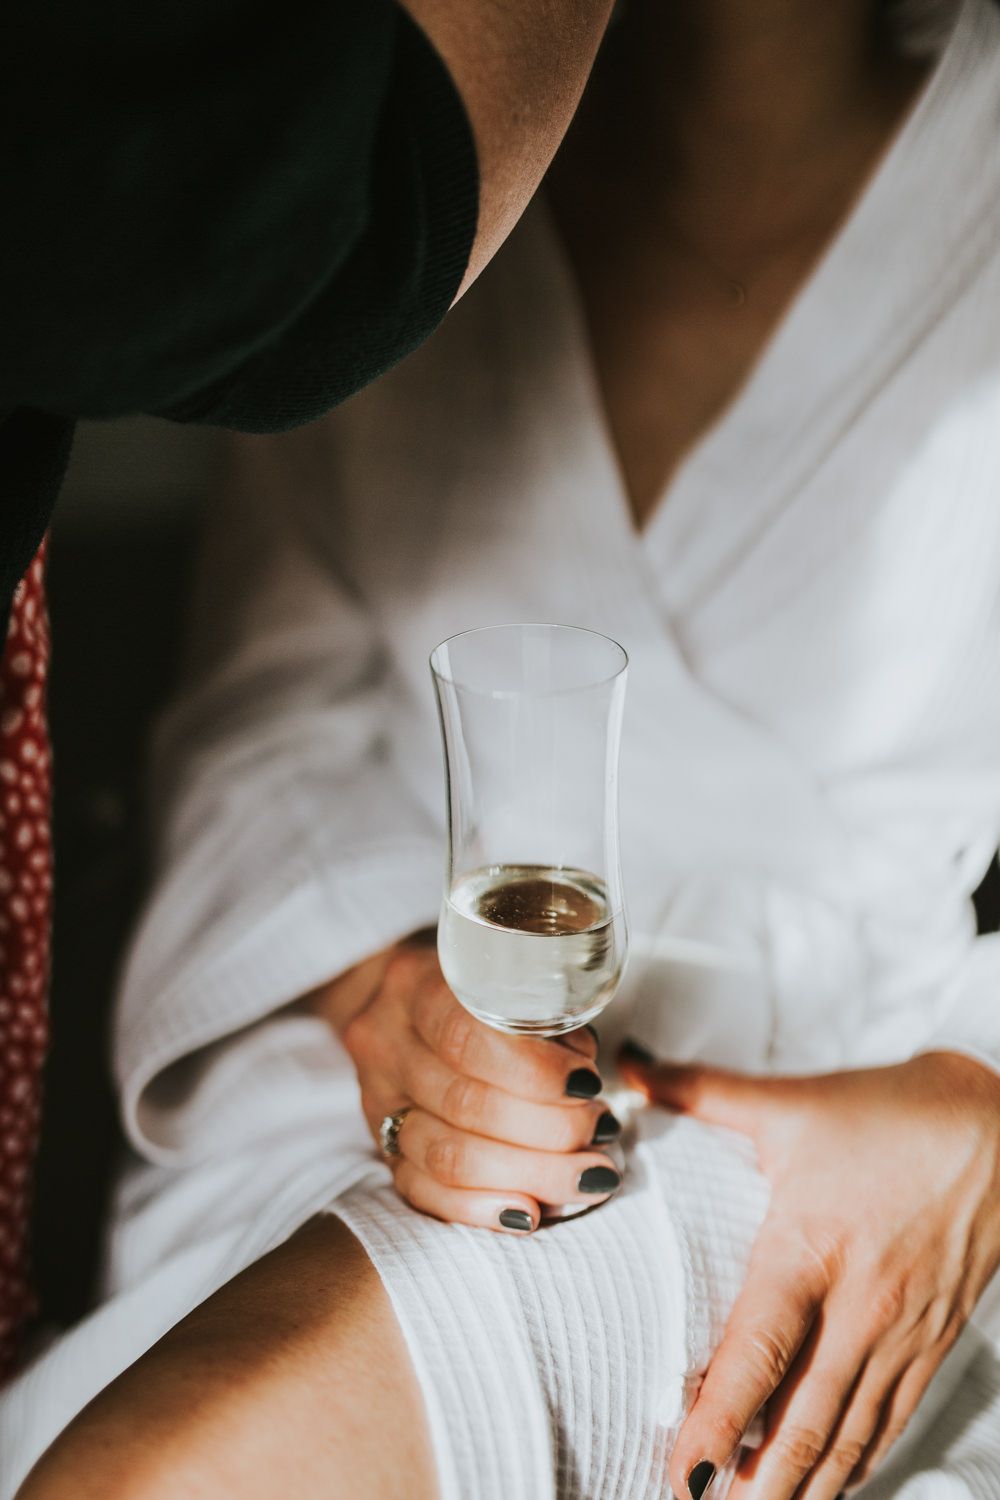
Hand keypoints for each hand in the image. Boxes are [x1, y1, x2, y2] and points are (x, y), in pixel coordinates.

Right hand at [306, 939, 621, 1233]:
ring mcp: (378, 1101)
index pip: (466, 1037)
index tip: (587, 1084)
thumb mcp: (503, 975)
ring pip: (446, 1156)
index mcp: (414, 986)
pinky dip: (480, 1209)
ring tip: (587, 1176)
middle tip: (601, 1132)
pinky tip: (529, 1214)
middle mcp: (387, 1045)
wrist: (397, 1002)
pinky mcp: (382, 1147)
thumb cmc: (471, 986)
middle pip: (464, 1104)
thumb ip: (540, 1016)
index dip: (533, 1070)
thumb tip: (582, 1076)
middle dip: (547, 1129)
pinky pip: (422, 1192)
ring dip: (529, 1175)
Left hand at [618, 1045, 999, 1499]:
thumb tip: (625, 1067)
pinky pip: (892, 1419)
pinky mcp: (935, 1341)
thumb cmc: (888, 1114)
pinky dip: (857, 1463)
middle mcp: (860, 1305)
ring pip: (850, 1435)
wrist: (997, 1127)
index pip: (758, 1352)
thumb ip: (700, 1091)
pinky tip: (830, 1487)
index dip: (717, 1421)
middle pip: (804, 1420)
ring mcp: (903, 1332)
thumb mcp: (790, 1102)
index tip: (682, 1473)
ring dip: (804, 1486)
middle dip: (756, 1486)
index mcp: (810, 1248)